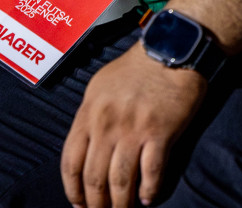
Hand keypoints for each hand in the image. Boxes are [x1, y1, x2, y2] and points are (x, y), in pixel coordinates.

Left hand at [61, 43, 206, 207]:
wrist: (170, 49)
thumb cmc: (135, 68)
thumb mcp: (100, 87)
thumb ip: (90, 116)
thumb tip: (85, 147)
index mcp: (88, 113)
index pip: (70, 162)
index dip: (73, 190)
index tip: (78, 204)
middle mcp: (107, 124)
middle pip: (94, 178)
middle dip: (96, 204)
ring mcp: (133, 129)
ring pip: (120, 181)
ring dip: (120, 204)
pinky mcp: (160, 132)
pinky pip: (152, 172)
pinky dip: (149, 190)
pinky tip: (148, 198)